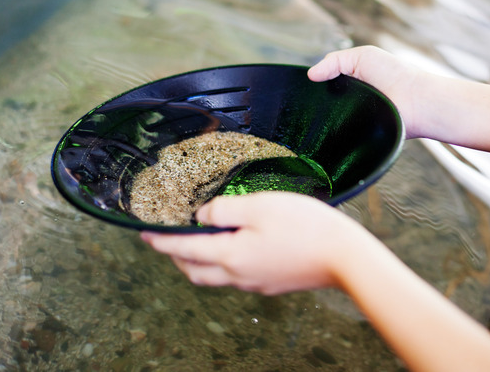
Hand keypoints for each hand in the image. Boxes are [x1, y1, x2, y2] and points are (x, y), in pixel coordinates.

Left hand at [140, 192, 373, 294]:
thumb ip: (225, 210)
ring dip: (199, 262)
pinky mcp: (273, 284)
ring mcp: (257, 283)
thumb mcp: (259, 206)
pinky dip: (224, 264)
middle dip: (176, 257)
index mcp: (231, 256)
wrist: (345, 258)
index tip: (143, 234)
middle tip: (168, 240)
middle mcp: (239, 275)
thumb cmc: (305, 227)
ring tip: (199, 242)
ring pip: (215, 277)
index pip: (184, 249)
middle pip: (195, 271)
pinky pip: (237, 277)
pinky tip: (235, 248)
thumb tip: (202, 217)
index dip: (161, 242)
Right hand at [307, 45, 439, 138]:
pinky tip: (334, 126)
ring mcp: (353, 118)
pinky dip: (336, 131)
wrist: (416, 101)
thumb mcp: (362, 56)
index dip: (314, 85)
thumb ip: (334, 61)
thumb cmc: (395, 74)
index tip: (304, 86)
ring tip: (325, 112)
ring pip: (330, 120)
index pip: (324, 85)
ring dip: (327, 116)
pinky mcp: (357, 135)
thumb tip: (310, 75)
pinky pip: (340, 135)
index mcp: (351, 82)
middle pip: (324, 103)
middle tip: (311, 101)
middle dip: (317, 102)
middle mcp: (351, 101)